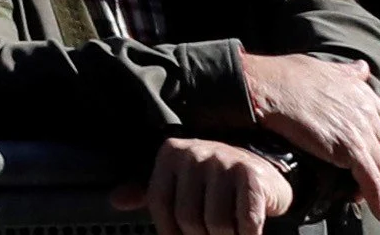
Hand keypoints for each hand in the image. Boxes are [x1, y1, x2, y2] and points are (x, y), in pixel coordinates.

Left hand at [113, 135, 292, 234]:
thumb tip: (116, 200)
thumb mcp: (179, 182)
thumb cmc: (214, 182)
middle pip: (187, 217)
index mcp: (171, 153)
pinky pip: (245, 222)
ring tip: (228, 231)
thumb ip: (148, 192)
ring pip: (215, 223)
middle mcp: (195, 152)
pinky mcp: (252, 177)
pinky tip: (247, 231)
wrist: (263, 170)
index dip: (168, 230)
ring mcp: (225, 162)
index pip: (159, 203)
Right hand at [236, 48, 379, 203]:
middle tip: (371, 179)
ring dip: (378, 186)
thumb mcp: (324, 67)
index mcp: (362, 93)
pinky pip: (372, 181)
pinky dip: (379, 200)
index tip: (379, 156)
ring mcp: (360, 130)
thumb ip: (347, 73)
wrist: (267, 86)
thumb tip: (362, 68)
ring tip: (363, 195)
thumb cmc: (286, 75)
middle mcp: (367, 111)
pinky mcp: (350, 149)